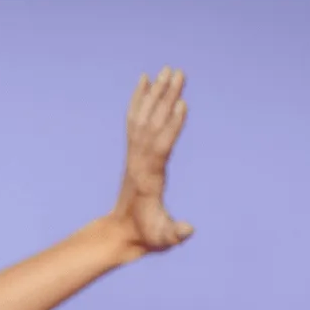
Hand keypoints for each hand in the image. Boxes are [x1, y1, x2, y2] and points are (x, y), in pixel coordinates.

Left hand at [106, 67, 193, 257]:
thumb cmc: (146, 237)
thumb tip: (188, 230)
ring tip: (169, 70)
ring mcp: (134, 155)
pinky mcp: (133, 152)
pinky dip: (139, 100)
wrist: (121, 235)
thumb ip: (174, 234)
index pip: (160, 147)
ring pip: (144, 118)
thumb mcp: (163, 240)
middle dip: (166, 99)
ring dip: (156, 93)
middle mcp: (139, 161)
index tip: (181, 104)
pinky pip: (135, 121)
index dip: (171, 127)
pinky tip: (145, 80)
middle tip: (179, 73)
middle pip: (153, 125)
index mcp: (149, 178)